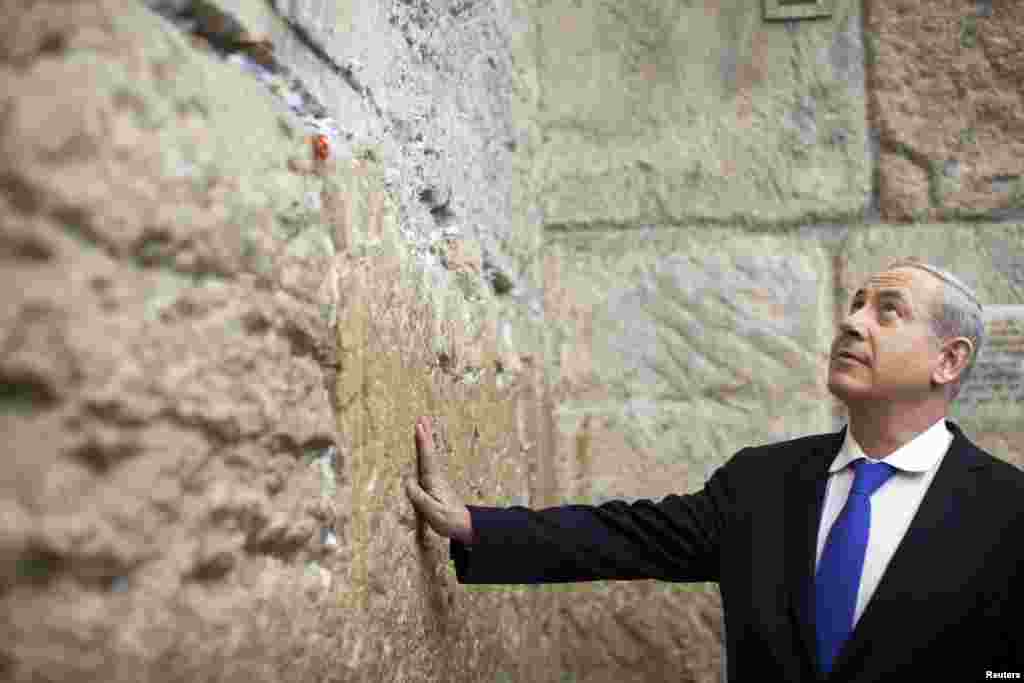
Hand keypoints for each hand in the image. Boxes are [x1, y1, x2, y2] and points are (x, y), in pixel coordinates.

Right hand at [405, 416, 473, 542]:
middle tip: (422, 417)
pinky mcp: (437, 485)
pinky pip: (429, 463)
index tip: (419, 427)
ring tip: (423, 427)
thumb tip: (408, 481)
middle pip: (430, 452)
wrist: (464, 526)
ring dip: (427, 441)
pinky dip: (427, 452)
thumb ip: (420, 497)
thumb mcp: (432, 511)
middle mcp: (436, 477)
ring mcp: (438, 480)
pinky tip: (425, 451)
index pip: (427, 458)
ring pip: (430, 456)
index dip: (423, 442)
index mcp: (434, 481)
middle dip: (426, 435)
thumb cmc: (448, 520)